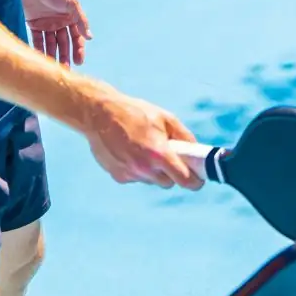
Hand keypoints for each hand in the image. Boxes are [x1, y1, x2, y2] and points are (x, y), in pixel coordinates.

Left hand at [19, 0, 91, 66]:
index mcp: (70, 18)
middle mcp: (59, 22)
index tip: (78, 61)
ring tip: (53, 68)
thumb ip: (81, 21)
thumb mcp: (71, 4)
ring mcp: (46, 24)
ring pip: (51, 44)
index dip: (78, 50)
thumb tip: (90, 37)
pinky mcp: (33, 24)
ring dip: (52, 55)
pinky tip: (40, 59)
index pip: (76, 38)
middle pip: (64, 43)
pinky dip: (39, 49)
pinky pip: (37, 39)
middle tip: (65, 69)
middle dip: (65, 56)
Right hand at [80, 87, 204, 190]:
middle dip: (172, 173)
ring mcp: (130, 174)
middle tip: (169, 158)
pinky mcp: (119, 176)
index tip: (198, 180)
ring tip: (145, 149)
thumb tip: (196, 151)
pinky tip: (131, 152)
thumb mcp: (165, 118)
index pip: (185, 180)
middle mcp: (144, 168)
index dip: (195, 182)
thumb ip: (185, 137)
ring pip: (152, 180)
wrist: (97, 114)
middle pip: (169, 183)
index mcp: (159, 153)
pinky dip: (138, 169)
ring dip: (154, 171)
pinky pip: (137, 178)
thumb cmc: (134, 113)